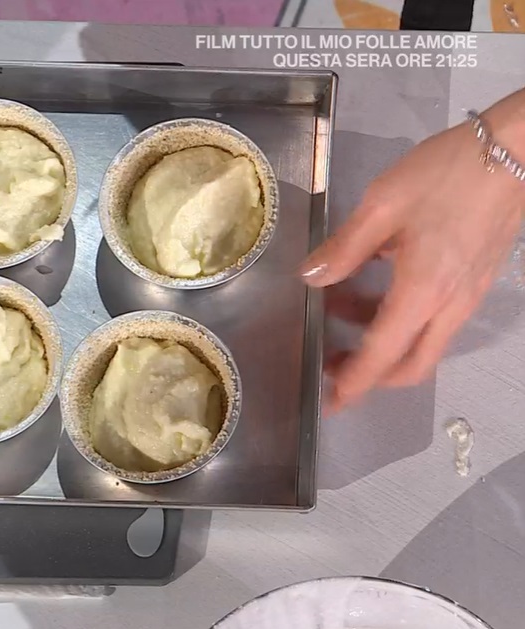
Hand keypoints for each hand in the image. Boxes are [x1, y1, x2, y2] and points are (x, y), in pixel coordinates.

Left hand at [301, 109, 524, 412]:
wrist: (516, 149)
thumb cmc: (447, 173)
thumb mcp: (381, 205)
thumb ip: (344, 248)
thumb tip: (312, 277)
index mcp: (422, 292)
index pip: (382, 355)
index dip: (354, 382)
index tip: (332, 402)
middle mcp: (450, 305)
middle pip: (411, 365)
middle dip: (371, 373)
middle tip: (332, 360)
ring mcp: (468, 295)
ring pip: (425, 342)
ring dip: (385, 339)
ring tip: (342, 308)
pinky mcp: (477, 281)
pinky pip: (437, 319)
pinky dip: (404, 318)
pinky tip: (378, 282)